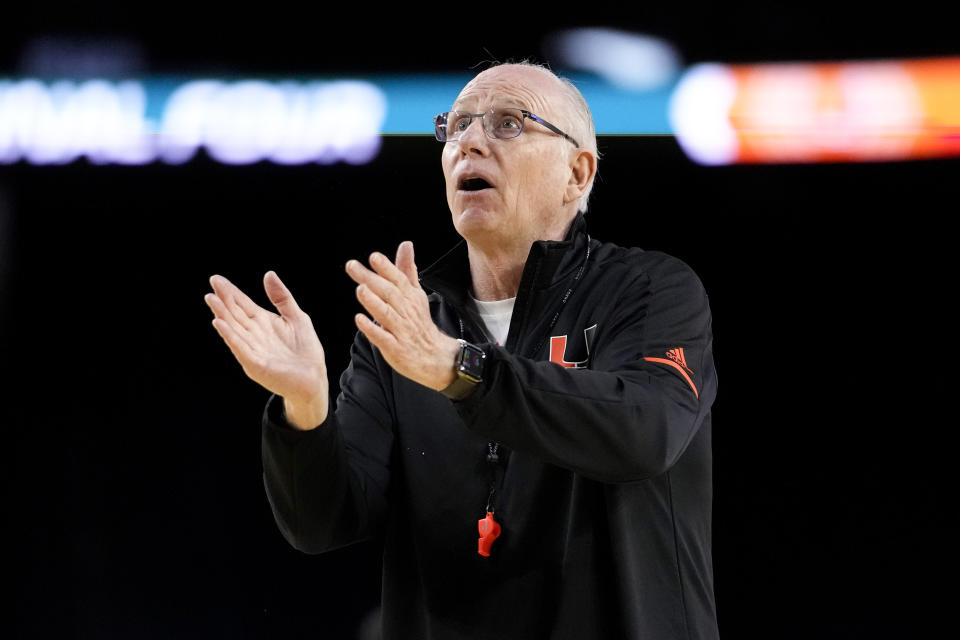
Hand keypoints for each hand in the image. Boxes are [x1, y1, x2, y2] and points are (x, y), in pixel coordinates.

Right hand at [205, 272, 328, 429]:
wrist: (314, 379)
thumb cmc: (305, 351)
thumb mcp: (296, 317)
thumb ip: (282, 297)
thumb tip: (268, 274)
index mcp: (263, 323)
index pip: (242, 304)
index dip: (230, 292)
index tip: (216, 279)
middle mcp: (254, 335)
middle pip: (235, 314)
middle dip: (223, 299)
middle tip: (213, 284)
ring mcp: (253, 350)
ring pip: (233, 329)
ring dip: (222, 314)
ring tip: (212, 299)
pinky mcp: (255, 364)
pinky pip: (240, 347)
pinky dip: (229, 335)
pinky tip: (219, 323)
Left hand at [346, 241, 459, 390]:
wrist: (434, 356)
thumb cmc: (418, 323)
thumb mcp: (415, 295)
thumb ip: (407, 270)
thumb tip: (406, 244)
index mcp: (410, 297)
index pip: (398, 279)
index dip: (386, 268)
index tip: (374, 257)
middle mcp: (406, 312)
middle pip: (389, 293)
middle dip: (372, 279)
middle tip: (352, 267)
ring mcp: (401, 331)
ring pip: (387, 314)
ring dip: (373, 302)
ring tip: (360, 289)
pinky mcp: (395, 348)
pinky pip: (383, 338)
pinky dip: (372, 329)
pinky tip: (360, 320)